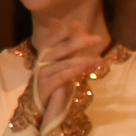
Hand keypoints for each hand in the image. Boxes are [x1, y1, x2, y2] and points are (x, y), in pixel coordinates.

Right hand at [30, 14, 105, 135]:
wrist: (38, 112)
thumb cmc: (52, 88)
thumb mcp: (61, 69)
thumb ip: (65, 53)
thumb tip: (73, 37)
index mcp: (45, 58)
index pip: (53, 41)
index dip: (63, 31)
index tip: (77, 23)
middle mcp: (42, 64)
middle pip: (59, 49)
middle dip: (77, 42)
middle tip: (97, 38)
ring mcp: (42, 75)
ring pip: (61, 63)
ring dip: (81, 59)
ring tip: (98, 58)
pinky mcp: (45, 87)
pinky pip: (60, 77)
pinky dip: (73, 71)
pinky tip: (84, 67)